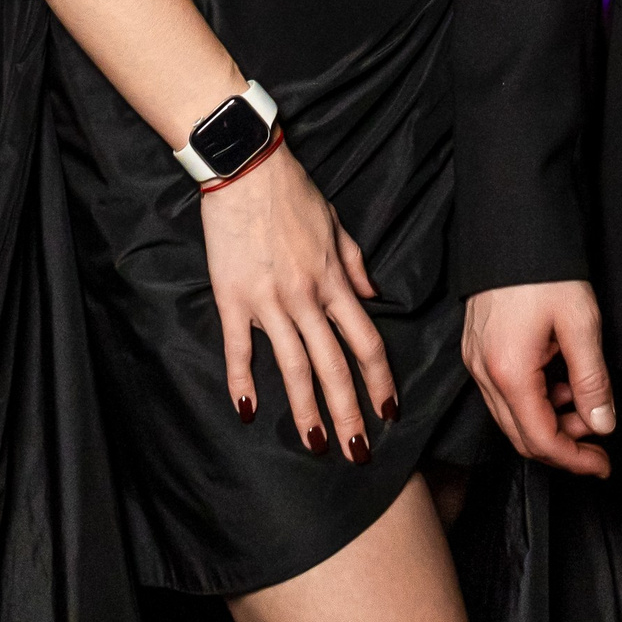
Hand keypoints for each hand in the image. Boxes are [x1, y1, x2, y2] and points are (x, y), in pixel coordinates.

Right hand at [200, 143, 395, 457]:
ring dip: (306, 411)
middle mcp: (307, 298)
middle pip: (334, 366)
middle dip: (349, 413)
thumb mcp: (336, 224)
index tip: (388, 411)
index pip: (366, 341)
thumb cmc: (292, 192)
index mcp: (335, 280)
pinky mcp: (233, 299)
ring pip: (294, 367)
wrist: (246, 169)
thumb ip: (355, 265)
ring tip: (316, 444)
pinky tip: (246, 411)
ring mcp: (269, 302)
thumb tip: (375, 297)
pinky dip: (242, 382)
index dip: (380, 380)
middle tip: (358, 452)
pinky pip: (239, 349)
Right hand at [462, 281, 614, 480]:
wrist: (510, 221)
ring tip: (582, 398)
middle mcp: (483, 373)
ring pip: (511, 416)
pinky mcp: (476, 348)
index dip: (575, 459)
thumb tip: (601, 424)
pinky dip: (533, 399)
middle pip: (521, 436)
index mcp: (509, 372)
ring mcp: (475, 360)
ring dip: (549, 420)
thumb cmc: (544, 268)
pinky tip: (557, 380)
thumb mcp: (581, 324)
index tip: (603, 464)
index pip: (541, 440)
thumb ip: (591, 380)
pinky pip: (503, 392)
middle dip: (564, 443)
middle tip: (598, 434)